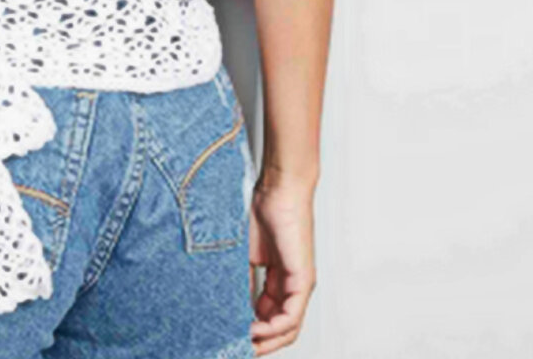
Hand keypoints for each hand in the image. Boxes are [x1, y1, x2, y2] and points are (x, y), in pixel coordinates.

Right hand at [248, 174, 317, 353]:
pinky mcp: (304, 280)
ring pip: (288, 329)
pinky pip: (292, 316)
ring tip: (245, 343)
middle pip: (280, 329)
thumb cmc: (265, 211)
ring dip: (266, 341)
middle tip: (237, 346)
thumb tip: (229, 304)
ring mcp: (301, 285)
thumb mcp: (246, 253)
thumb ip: (242, 280)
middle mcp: (293, 287)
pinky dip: (274, 328)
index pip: (268, 316)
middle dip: (259, 342)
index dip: (251, 330)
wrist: (279, 189)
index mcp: (280, 280)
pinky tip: (256, 329)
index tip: (231, 334)